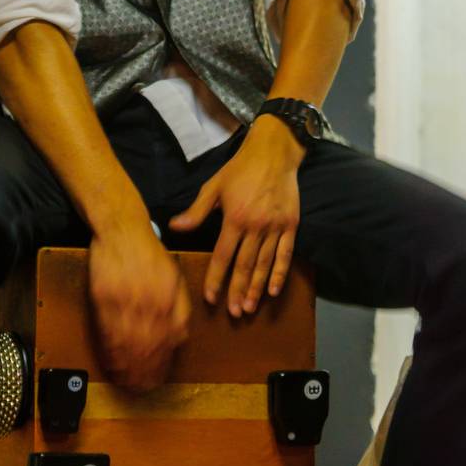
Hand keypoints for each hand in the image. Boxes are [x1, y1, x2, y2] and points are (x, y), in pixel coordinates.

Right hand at [87, 222, 190, 391]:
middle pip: (151, 346)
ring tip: (127, 382)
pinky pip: (110, 331)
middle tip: (142, 387)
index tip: (158, 376)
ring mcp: (128, 300)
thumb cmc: (149, 253)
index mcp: (172, 298)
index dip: (163, 362)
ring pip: (130, 342)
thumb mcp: (176, 277)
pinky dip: (112, 350)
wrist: (123, 230)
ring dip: (129, 365)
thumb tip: (181, 337)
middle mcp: (152, 301)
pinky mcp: (106, 298)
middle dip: (146, 370)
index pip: (171, 340)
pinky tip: (112, 361)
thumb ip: (180, 307)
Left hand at [168, 118, 302, 316]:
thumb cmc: (240, 169)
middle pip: (244, 266)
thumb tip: (174, 227)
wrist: (274, 152)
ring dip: (256, 288)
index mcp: (234, 218)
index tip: (210, 297)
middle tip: (234, 313)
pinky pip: (285, 254)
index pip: (222, 256)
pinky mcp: (291, 225)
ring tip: (250, 308)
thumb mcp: (214, 186)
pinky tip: (273, 290)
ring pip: (264, 264)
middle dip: (238, 291)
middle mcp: (255, 226)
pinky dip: (280, 273)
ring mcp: (275, 227)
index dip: (215, 278)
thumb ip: (196, 211)